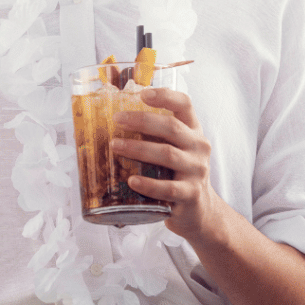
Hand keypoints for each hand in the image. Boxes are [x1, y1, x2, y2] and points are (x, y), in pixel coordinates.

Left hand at [111, 87, 222, 246]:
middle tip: (117, 119)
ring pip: (167, 155)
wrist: (198, 211)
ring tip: (115, 146)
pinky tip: (132, 181)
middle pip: (172, 127)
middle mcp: (199, 147)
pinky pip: (168, 188)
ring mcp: (197, 171)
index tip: (142, 93)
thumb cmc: (176, 174)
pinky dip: (148, 184)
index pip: (184, 105)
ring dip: (138, 148)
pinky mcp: (191, 194)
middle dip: (142, 121)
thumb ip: (152, 135)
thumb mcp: (173, 149)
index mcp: (193, 131)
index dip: (165, 96)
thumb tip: (106, 122)